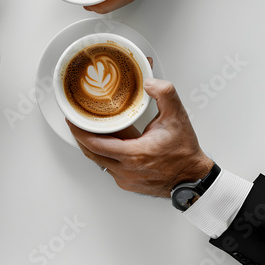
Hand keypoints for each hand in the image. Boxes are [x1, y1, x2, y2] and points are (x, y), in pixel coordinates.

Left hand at [67, 78, 213, 196]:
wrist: (193, 178)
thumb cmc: (184, 152)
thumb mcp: (177, 116)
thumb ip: (164, 93)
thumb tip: (149, 81)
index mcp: (134, 154)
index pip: (94, 144)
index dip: (79, 131)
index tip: (71, 119)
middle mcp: (126, 169)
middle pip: (91, 152)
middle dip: (80, 135)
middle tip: (74, 120)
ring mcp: (126, 179)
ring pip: (98, 160)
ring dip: (91, 145)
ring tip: (87, 128)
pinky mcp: (128, 183)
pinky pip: (107, 167)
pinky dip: (103, 153)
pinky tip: (105, 142)